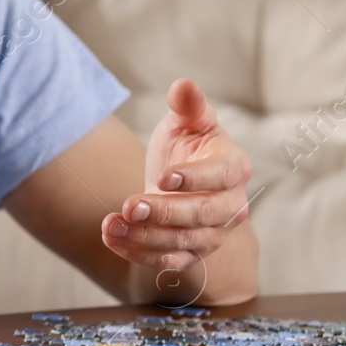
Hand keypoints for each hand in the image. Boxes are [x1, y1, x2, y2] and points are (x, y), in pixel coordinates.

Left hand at [101, 78, 252, 274]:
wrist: (179, 184)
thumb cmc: (187, 147)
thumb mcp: (186, 123)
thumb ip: (187, 106)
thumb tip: (183, 84)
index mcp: (234, 167)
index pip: (222, 175)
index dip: (196, 178)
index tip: (164, 177)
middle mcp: (231, 206)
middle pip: (203, 215)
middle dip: (166, 212)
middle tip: (130, 205)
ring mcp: (213, 233)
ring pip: (183, 242)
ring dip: (145, 236)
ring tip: (111, 224)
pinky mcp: (191, 253)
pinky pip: (169, 261)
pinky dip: (138, 253)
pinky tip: (111, 239)